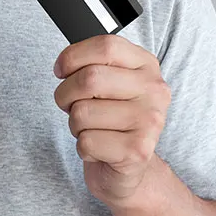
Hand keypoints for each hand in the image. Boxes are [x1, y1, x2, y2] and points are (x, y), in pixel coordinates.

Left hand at [52, 34, 170, 206]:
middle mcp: (155, 91)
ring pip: (82, 112)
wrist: (131, 169)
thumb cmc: (112, 121)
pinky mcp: (138, 151)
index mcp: (147, 66)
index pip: (106, 46)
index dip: (73, 56)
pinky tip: (100, 149)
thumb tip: (64, 64)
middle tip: (71, 105)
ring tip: (92, 129)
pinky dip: (83, 148)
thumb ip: (92, 65)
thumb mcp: (109, 84)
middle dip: (66, 94)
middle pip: (90, 78)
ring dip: (75, 125)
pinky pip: (86, 141)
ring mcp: (150, 121)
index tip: (61, 70)